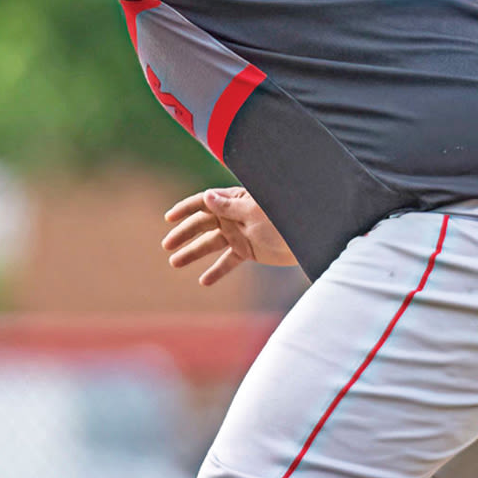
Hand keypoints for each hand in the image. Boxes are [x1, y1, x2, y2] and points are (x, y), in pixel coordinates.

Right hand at [161, 187, 297, 284]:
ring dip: (193, 253)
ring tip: (174, 263)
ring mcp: (239, 234)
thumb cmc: (286, 218)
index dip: (185, 209)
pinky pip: (227, 261)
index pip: (203, 202)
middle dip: (184, 234)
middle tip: (167, 246)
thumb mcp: (255, 212)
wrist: (310, 237)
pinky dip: (216, 270)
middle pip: (202, 224)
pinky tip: (203, 281)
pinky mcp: (248, 251)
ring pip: (210, 244)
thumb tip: (205, 196)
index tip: (168, 219)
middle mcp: (233, 216)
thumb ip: (230, 206)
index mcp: (234, 200)